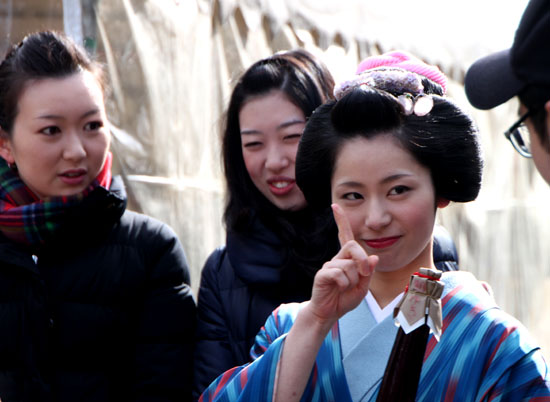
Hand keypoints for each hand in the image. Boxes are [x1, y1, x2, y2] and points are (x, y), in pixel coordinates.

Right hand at [306, 204, 377, 326]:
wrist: (328, 313)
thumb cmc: (344, 299)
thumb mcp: (362, 288)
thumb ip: (368, 273)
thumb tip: (374, 258)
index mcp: (347, 259)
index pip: (345, 236)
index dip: (341, 221)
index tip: (335, 206)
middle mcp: (337, 259)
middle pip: (353, 246)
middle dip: (362, 260)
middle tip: (364, 275)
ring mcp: (329, 266)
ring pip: (349, 265)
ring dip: (353, 280)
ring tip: (346, 288)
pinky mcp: (322, 274)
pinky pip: (339, 274)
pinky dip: (344, 284)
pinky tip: (338, 289)